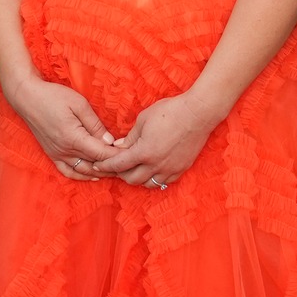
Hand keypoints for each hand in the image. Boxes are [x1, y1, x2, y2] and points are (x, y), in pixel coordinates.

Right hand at [3, 73, 118, 180]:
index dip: (117, 156)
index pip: (101, 154)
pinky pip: (68, 171)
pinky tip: (92, 175)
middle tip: (128, 165)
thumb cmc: (53, 96)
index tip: (131, 155)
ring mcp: (57, 154)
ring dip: (99, 173)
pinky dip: (81, 176)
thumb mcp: (79, 105)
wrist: (27, 97)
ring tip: (115, 171)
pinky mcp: (51, 154)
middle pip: (94, 165)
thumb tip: (109, 142)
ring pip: (83, 171)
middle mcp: (64, 151)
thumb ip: (95, 125)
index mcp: (73, 138)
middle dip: (112, 167)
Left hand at [94, 92, 223, 188]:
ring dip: (138, 178)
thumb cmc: (170, 111)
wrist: (198, 113)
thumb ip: (130, 136)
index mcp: (143, 152)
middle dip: (121, 174)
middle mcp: (156, 165)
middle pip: (132, 179)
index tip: (98, 165)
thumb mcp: (144, 119)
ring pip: (148, 184)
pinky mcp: (181, 169)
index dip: (105, 166)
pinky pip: (164, 182)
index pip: (118, 165)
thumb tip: (119, 147)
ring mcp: (170, 169)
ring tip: (135, 169)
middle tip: (117, 166)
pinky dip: (155, 179)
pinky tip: (152, 171)